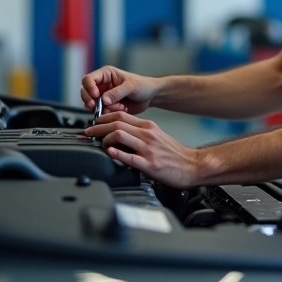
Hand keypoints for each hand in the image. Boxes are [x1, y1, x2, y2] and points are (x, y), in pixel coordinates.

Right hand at [80, 66, 157, 114]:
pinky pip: (101, 112)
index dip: (89, 88)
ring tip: (119, 107)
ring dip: (103, 108)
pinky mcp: (108, 107)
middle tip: (95, 107)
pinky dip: (109, 113)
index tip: (96, 96)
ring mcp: (104, 96)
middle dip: (90, 100)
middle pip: (85, 92)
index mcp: (106, 75)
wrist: (150, 96)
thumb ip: (117, 92)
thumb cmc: (142, 85)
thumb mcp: (131, 86)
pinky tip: (121, 109)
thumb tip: (103, 100)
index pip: (88, 79)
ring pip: (92, 104)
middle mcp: (102, 85)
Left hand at [84, 112, 200, 188]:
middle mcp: (147, 134)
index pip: (120, 115)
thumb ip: (139, 133)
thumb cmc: (174, 154)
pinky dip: (117, 153)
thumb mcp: (156, 136)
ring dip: (104, 139)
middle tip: (88, 133)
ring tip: (99, 144)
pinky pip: (129, 157)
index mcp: (148, 126)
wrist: (193, 165)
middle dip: (97, 127)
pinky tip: (110, 153)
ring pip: (119, 136)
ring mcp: (148, 149)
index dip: (102, 118)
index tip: (93, 124)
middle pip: (116, 124)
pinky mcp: (149, 164)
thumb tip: (119, 134)